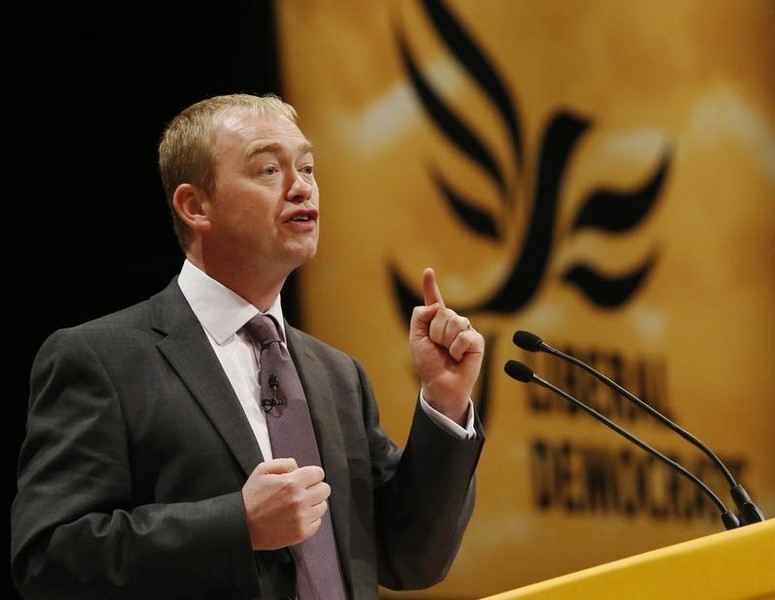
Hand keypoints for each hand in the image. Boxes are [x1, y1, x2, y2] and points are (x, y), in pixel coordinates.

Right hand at [241, 458, 329, 549]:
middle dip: (314, 488)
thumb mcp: (262, 470)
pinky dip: (310, 520)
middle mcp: (300, 500)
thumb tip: (299, 467)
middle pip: (325, 489)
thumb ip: (284, 463)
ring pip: (323, 506)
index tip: (304, 479)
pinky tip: (296, 517)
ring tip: (298, 506)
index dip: (311, 475)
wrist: (241, 526)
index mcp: (292, 483)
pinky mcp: (301, 533)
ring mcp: (302, 518)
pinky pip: (318, 522)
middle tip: (302, 492)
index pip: (319, 473)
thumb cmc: (251, 497)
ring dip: (313, 504)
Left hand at [409, 267, 484, 424]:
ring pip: (453, 321)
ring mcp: (465, 330)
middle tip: (438, 348)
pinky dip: (457, 349)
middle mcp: (452, 323)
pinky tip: (458, 357)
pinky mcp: (476, 341)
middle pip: (442, 312)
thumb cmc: (429, 364)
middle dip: (435, 332)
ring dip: (445, 340)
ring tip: (448, 353)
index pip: (434, 300)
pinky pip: (464, 335)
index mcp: (436, 322)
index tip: (428, 271)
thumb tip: (434, 306)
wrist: (439, 384)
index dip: (430, 285)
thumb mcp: (416, 339)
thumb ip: (419, 317)